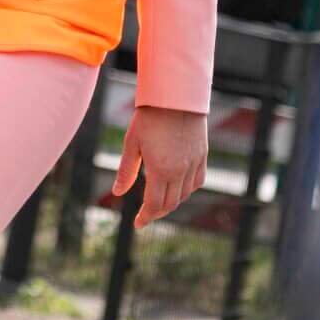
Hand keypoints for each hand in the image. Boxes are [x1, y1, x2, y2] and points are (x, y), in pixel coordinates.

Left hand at [112, 104, 208, 227]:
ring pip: (184, 195)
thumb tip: (117, 192)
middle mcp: (180, 171)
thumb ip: (126, 170)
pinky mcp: (202, 156)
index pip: (154, 205)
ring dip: (171, 202)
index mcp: (160, 170)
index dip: (145, 217)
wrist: (176, 95)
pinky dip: (187, 190)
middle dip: (156, 212)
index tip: (138, 223)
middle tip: (146, 214)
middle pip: (170, 204)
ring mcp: (193, 164)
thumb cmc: (149, 117)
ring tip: (159, 201)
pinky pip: (197, 182)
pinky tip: (178, 187)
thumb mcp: (132, 143)